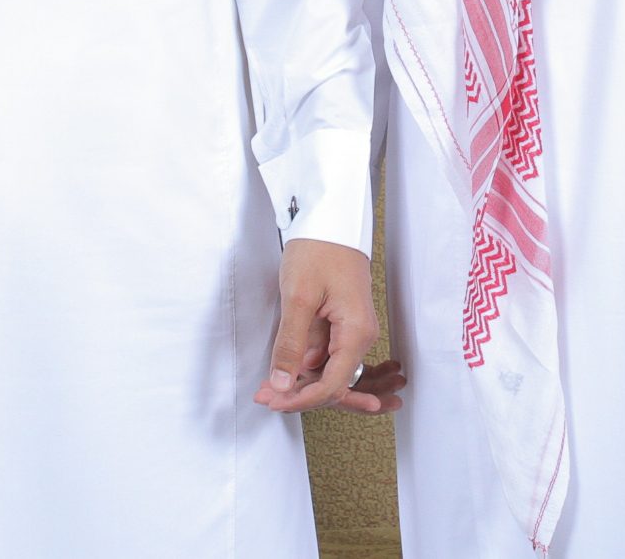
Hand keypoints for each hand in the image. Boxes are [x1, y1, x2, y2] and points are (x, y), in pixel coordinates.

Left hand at [253, 239, 401, 413]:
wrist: (330, 220)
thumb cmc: (318, 250)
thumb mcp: (298, 297)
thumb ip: (291, 344)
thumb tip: (283, 384)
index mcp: (356, 332)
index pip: (334, 385)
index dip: (302, 400)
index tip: (274, 402)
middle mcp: (360, 336)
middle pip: (332, 383)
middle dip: (298, 395)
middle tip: (263, 397)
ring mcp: (352, 331)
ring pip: (326, 370)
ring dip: (298, 382)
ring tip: (266, 386)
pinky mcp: (342, 324)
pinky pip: (325, 355)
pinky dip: (303, 365)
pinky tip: (281, 369)